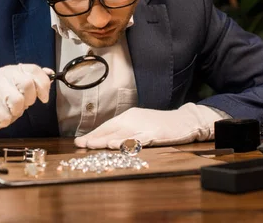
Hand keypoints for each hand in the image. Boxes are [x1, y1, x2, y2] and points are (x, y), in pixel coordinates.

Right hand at [0, 64, 51, 148]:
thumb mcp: (18, 90)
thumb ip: (32, 82)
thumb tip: (50, 73)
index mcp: (11, 70)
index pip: (34, 69)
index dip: (43, 84)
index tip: (44, 98)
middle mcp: (1, 74)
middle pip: (27, 84)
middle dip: (29, 100)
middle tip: (22, 106)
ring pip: (18, 101)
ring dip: (16, 112)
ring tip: (8, 111)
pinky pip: (6, 116)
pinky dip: (5, 121)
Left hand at [74, 103, 220, 148]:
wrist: (183, 120)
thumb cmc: (159, 124)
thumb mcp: (139, 125)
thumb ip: (124, 131)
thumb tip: (106, 139)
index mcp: (128, 116)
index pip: (107, 126)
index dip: (93, 134)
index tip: (79, 141)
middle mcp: (133, 119)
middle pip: (111, 129)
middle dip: (95, 137)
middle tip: (81, 144)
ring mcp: (143, 125)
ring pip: (122, 134)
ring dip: (106, 139)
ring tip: (93, 144)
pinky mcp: (154, 132)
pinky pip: (139, 138)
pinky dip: (128, 142)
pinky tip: (119, 146)